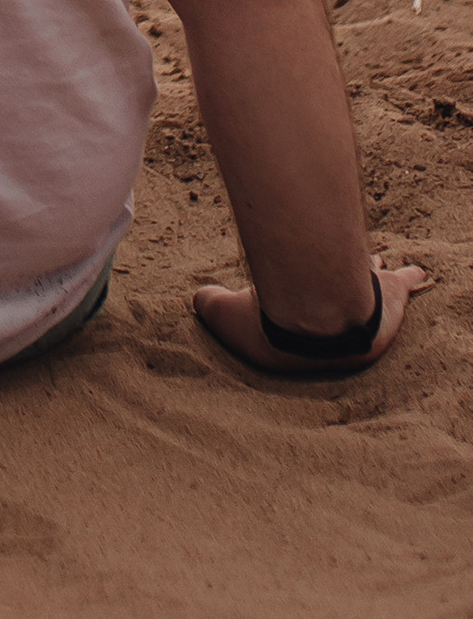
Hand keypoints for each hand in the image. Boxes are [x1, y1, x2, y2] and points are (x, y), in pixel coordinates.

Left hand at [193, 254, 428, 373]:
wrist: (318, 318)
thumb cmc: (271, 324)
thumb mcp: (225, 312)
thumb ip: (211, 303)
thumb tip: (200, 297)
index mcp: (304, 351)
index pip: (297, 338)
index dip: (291, 322)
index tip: (289, 311)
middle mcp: (340, 339)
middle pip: (338, 315)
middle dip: (336, 300)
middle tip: (336, 294)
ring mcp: (366, 313)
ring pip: (368, 291)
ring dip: (368, 278)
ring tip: (376, 267)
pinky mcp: (390, 296)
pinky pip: (404, 285)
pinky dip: (409, 278)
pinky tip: (417, 273)